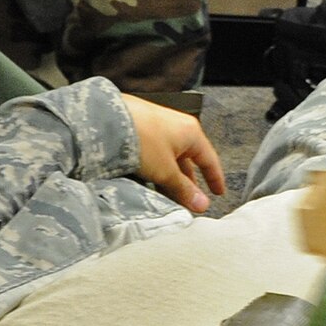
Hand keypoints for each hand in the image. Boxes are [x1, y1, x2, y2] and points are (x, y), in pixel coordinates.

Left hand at [122, 94, 224, 211]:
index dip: (215, 178)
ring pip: (170, 157)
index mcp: (190, 133)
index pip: (209, 159)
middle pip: (189, 160)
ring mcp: (158, 127)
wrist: (107, 119)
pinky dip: (156, 168)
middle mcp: (177, 127)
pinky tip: (149, 181)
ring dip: (171, 177)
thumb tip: (201, 205)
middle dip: (189, 182)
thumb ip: (184, 189)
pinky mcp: (140, 128)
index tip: (218, 192)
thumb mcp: (165, 171)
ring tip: (167, 197)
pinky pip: (154, 153)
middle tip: (189, 202)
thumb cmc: (141, 139)